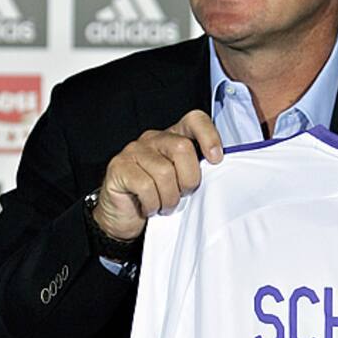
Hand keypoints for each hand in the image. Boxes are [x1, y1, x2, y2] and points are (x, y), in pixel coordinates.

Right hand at [93, 110, 221, 240]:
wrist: (125, 217)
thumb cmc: (158, 198)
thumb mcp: (183, 182)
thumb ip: (198, 170)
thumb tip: (218, 169)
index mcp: (174, 137)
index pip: (195, 120)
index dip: (209, 136)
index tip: (216, 159)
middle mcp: (153, 139)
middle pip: (182, 148)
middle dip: (188, 179)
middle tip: (183, 195)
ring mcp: (134, 150)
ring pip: (164, 172)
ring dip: (169, 198)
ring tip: (165, 205)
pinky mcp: (119, 167)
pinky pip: (145, 186)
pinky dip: (152, 203)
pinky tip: (149, 207)